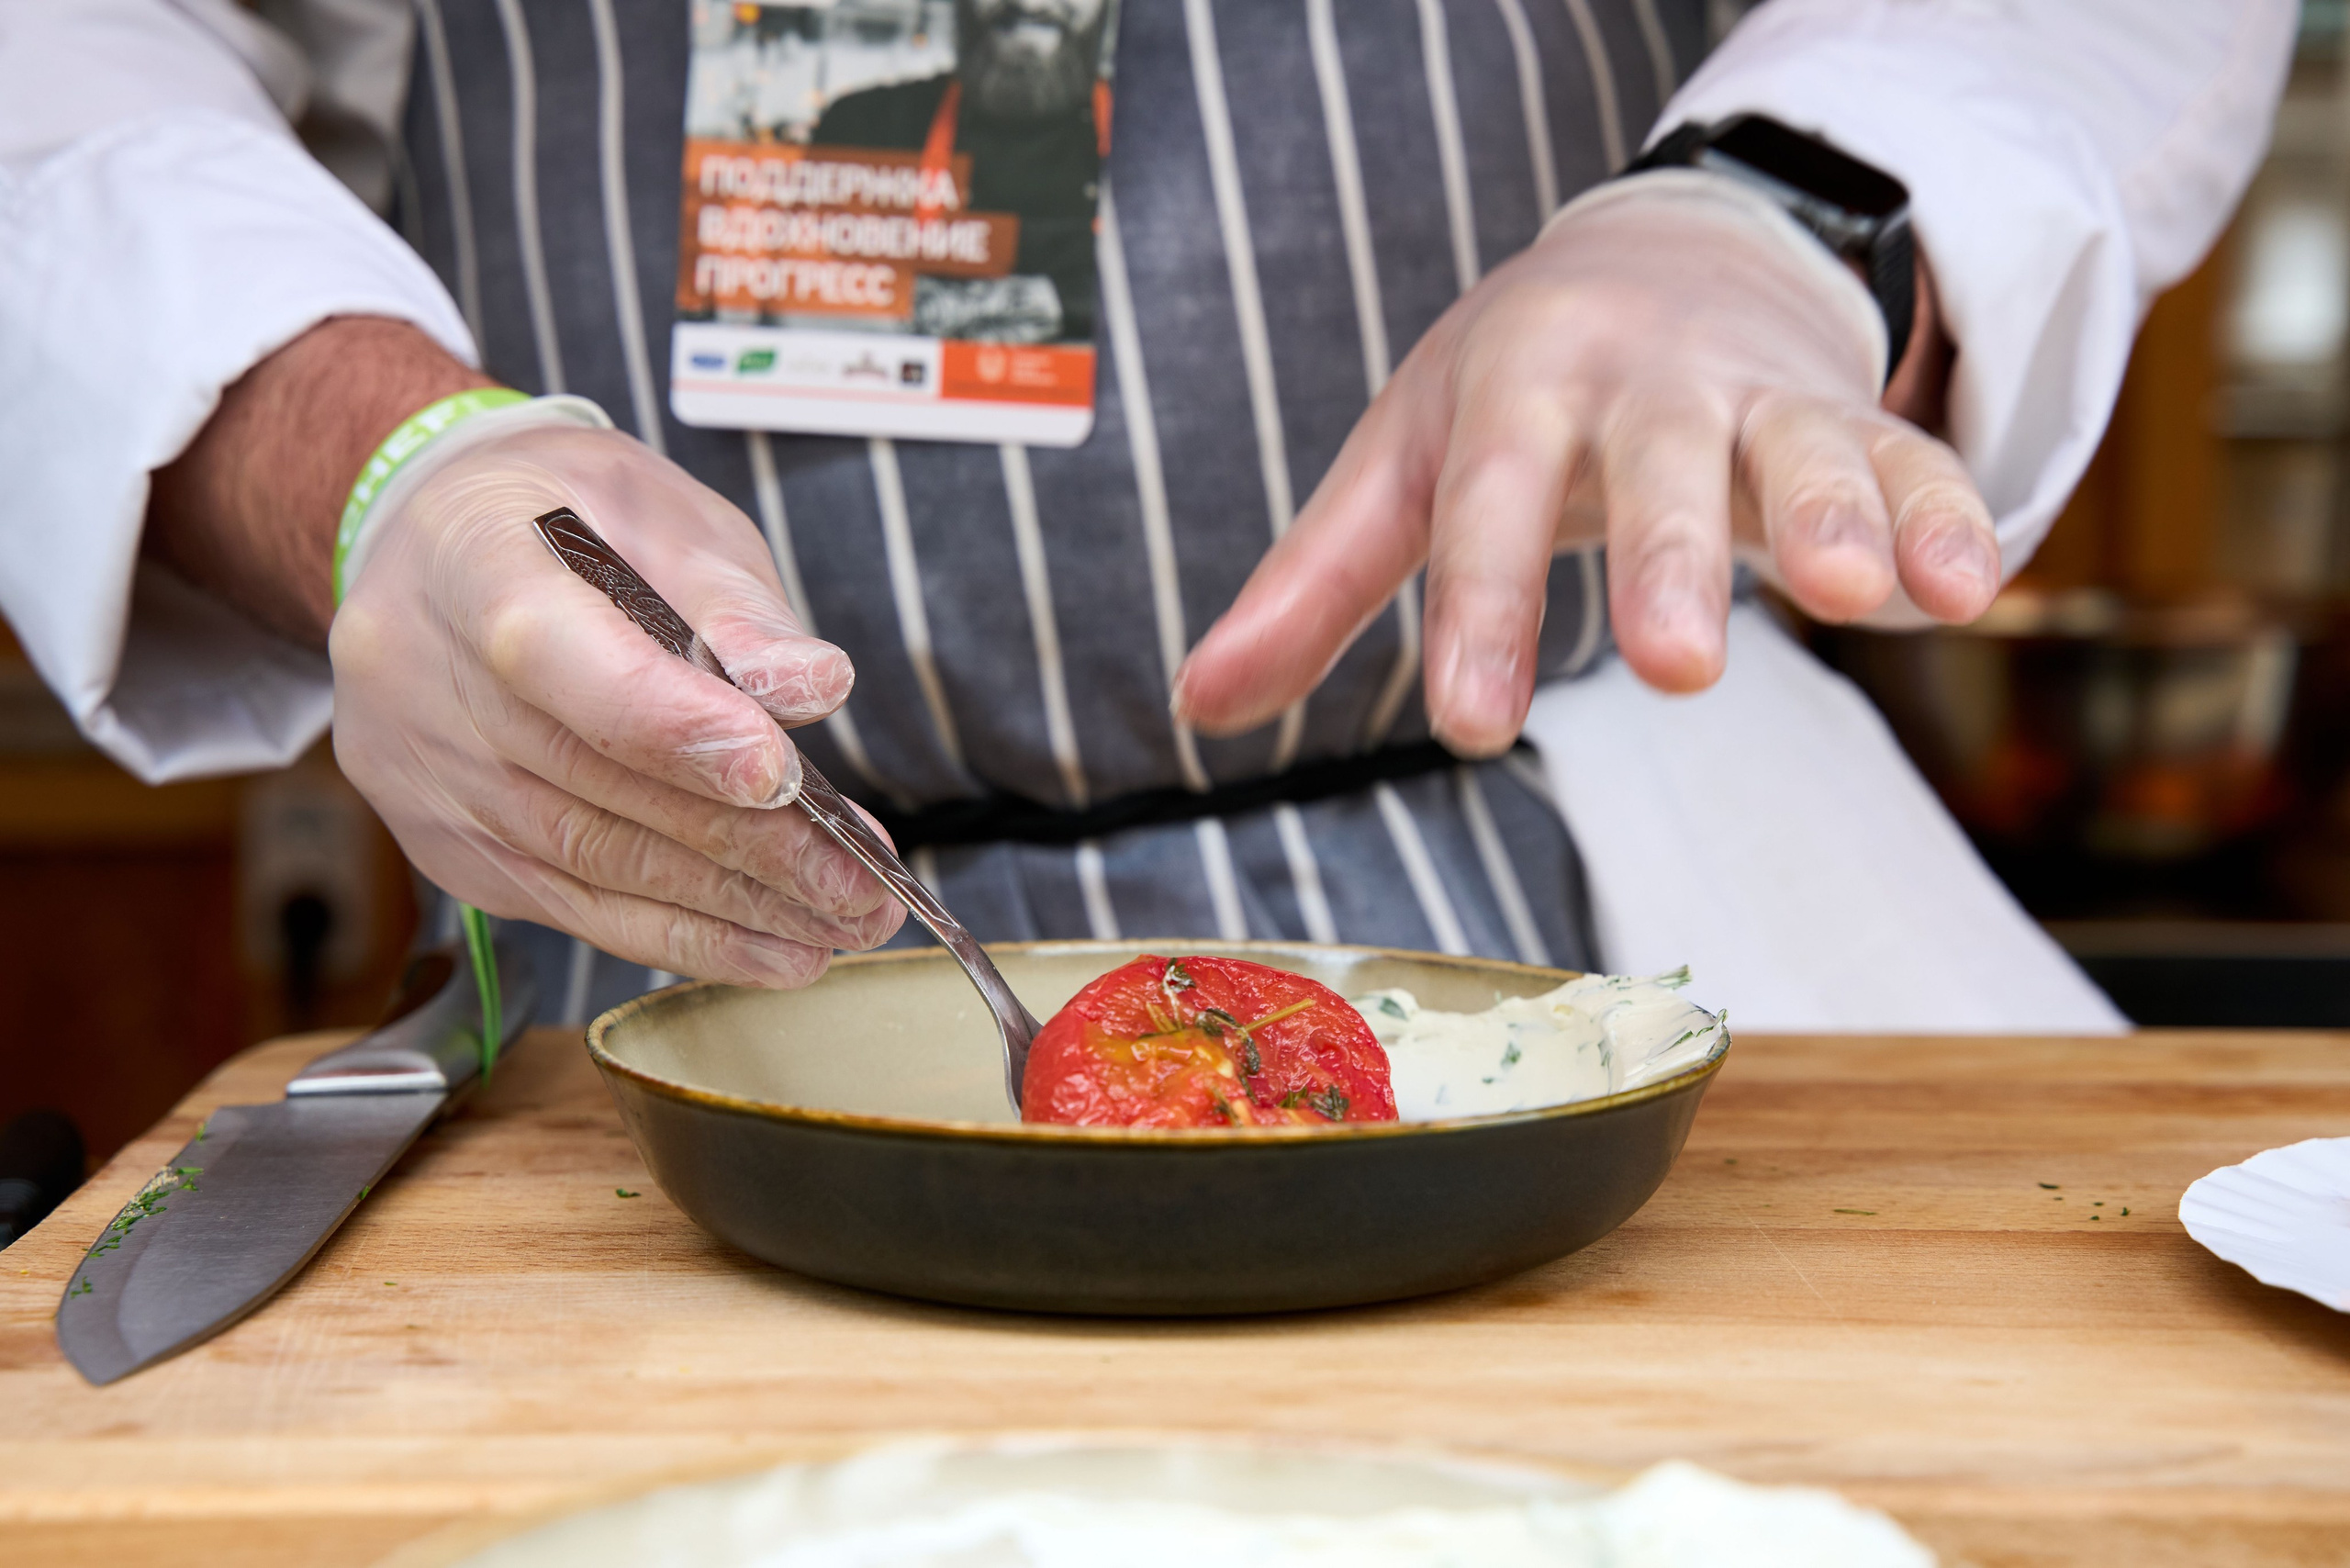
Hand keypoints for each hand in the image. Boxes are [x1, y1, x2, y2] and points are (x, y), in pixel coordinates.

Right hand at [146, 317, 901, 985]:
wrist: (438, 550)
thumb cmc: (569, 518)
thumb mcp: (661, 512)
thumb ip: (735, 605)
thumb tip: (815, 686)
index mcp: (466, 557)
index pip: (551, 653)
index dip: (665, 722)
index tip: (776, 772)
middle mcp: (421, 679)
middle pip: (595, 781)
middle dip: (748, 843)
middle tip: (862, 883)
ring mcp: (427, 776)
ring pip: (592, 862)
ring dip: (731, 906)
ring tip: (841, 923)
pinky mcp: (449, 847)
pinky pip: (573, 907)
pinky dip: (681, 936)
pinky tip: (770, 949)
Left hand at [1171, 173, 1998, 755]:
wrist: (1660, 254)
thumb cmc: (1509, 389)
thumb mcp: (1404, 463)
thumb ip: (1314, 584)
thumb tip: (1198, 703)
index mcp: (1515, 389)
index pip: (1490, 506)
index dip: (1484, 614)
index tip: (1476, 726)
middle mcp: (1640, 383)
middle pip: (1658, 471)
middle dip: (1670, 563)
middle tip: (1676, 667)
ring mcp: (1755, 393)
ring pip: (1802, 446)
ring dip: (1836, 515)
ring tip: (1857, 594)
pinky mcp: (1846, 412)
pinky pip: (1908, 455)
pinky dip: (1941, 513)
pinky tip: (1966, 586)